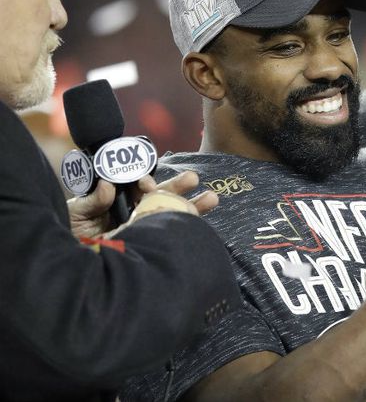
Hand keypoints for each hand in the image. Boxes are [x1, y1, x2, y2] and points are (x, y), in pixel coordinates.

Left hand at [68, 171, 217, 237]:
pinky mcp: (150, 243)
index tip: (148, 186)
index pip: (135, 184)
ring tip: (212, 198)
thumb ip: (92, 200)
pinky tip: (202, 226)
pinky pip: (171, 234)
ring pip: (171, 212)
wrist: (74, 271)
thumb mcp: (76, 215)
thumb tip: (108, 185)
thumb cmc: (70, 238)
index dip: (144, 181)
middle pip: (159, 195)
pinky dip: (188, 228)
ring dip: (192, 205)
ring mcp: (143, 226)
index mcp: (116, 199)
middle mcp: (133, 211)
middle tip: (193, 178)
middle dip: (177, 186)